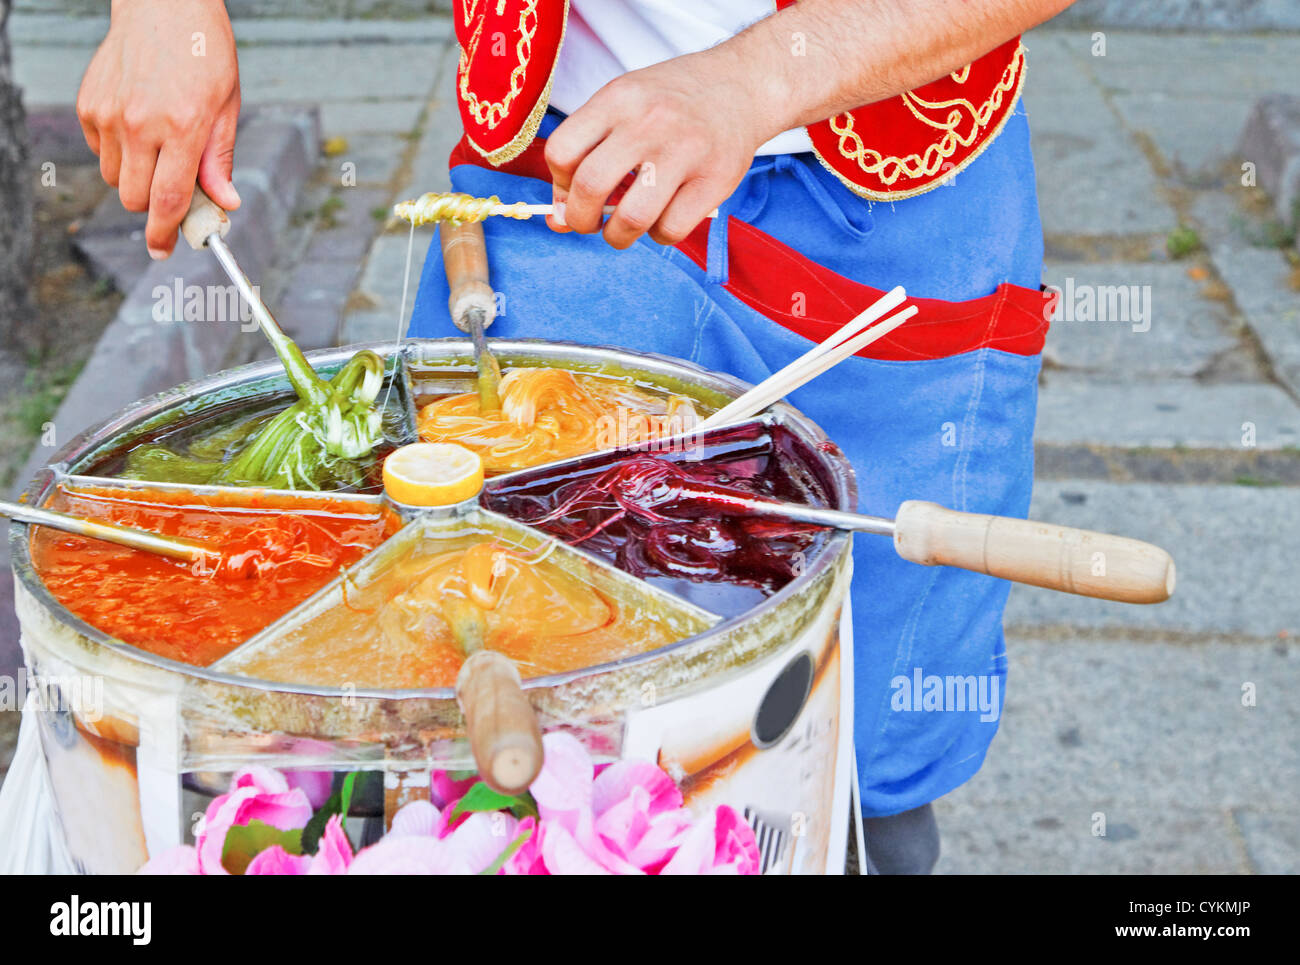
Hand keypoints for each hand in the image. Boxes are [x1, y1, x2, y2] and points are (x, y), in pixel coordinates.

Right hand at [76, 0, 240, 258]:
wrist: (163, 5)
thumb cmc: (203, 52)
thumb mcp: (226, 107)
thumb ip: (220, 159)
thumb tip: (225, 202)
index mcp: (182, 127)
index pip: (169, 199)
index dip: (167, 233)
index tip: (164, 250)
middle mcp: (140, 123)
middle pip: (134, 198)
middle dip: (153, 206)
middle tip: (174, 191)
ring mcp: (109, 114)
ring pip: (114, 178)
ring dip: (135, 178)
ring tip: (159, 147)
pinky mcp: (89, 105)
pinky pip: (100, 151)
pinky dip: (118, 152)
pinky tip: (139, 125)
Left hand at [543, 48, 774, 248]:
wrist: (741, 86)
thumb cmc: (672, 103)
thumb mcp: (624, 107)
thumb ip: (588, 154)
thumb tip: (556, 220)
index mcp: (618, 99)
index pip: (561, 152)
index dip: (559, 183)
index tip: (573, 191)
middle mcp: (648, 122)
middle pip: (591, 187)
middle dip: (580, 219)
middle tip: (590, 222)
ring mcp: (684, 152)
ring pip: (632, 218)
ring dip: (618, 236)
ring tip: (624, 227)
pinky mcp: (714, 180)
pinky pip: (670, 229)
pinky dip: (659, 235)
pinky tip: (663, 218)